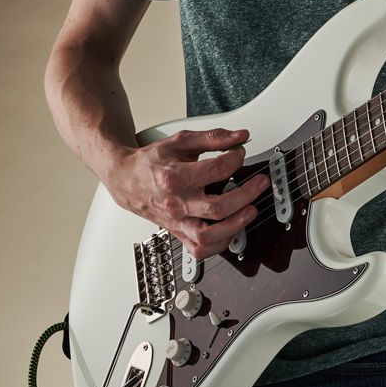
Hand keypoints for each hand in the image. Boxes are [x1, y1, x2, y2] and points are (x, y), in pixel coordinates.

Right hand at [103, 128, 269, 259]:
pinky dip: (220, 244)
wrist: (125, 179)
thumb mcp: (180, 141)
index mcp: (174, 177)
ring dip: (236, 225)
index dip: (236, 159)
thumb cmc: (152, 161)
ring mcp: (177, 222)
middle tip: (260, 183)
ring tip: (251, 210)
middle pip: (217, 207)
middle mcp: (176, 203)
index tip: (240, 154)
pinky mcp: (178, 233)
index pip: (215, 170)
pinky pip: (200, 250)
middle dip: (246, 194)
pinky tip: (232, 230)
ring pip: (209, 235)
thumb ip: (213, 138)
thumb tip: (240, 136)